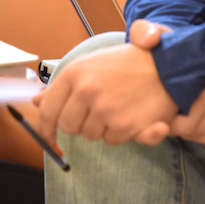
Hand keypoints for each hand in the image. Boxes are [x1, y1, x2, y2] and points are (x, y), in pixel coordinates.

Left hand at [31, 33, 177, 145]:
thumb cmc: (128, 63)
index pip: (48, 110)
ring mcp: (104, 109)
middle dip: (80, 124)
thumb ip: (63, 85)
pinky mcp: (123, 125)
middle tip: (96, 111)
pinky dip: (120, 133)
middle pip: (69, 127)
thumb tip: (37, 101)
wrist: (167, 64)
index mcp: (73, 73)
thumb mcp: (91, 65)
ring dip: (101, 127)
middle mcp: (85, 91)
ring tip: (117, 106)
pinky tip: (130, 113)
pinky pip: (112, 140)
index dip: (45, 129)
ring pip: (91, 135)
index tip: (47, 138)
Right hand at [126, 20, 204, 146]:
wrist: (168, 52)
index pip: (139, 129)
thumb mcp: (145, 33)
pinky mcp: (193, 121)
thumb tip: (150, 39)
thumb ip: (143, 32)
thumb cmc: (153, 46)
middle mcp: (156, 116)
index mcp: (138, 100)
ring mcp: (176, 121)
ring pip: (196, 129)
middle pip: (179, 127)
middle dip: (201, 108)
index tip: (162, 126)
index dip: (149, 134)